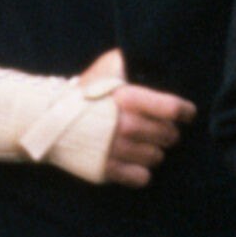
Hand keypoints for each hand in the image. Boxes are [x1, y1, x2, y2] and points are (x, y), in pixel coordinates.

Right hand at [78, 49, 195, 187]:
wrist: (48, 118)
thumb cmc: (84, 92)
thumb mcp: (107, 67)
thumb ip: (132, 63)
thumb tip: (155, 58)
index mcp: (128, 98)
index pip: (172, 109)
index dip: (185, 112)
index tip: (187, 114)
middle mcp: (125, 125)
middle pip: (169, 136)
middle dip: (168, 133)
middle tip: (160, 130)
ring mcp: (116, 150)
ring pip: (157, 158)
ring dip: (154, 152)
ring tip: (143, 145)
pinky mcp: (107, 170)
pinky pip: (141, 177)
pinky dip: (141, 171)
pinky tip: (133, 161)